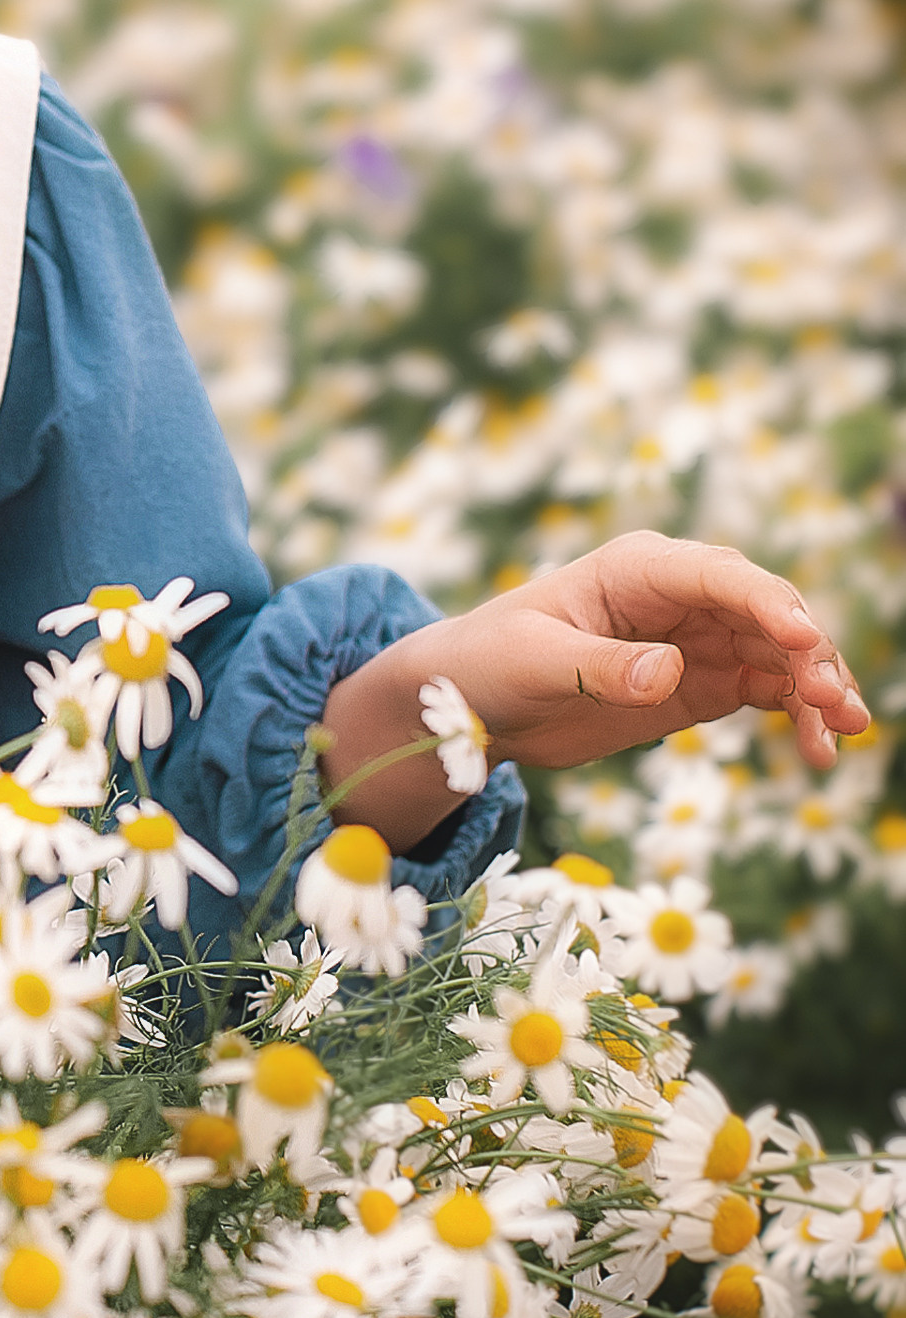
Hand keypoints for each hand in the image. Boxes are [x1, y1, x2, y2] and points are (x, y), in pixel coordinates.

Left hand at [431, 531, 866, 770]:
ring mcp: (699, 639)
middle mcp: (681, 595)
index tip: (802, 640)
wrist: (472, 704)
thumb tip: (668, 672)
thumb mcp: (536, 662)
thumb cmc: (491, 661)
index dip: (766, 603)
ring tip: (845, 731)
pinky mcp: (702, 683)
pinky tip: (820, 749)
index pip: (719, 575)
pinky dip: (799, 714)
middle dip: (807, 652)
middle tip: (835, 702)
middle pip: (766, 612)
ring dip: (817, 687)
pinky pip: (767, 690)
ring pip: (779, 654)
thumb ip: (601, 666)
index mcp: (639, 568)